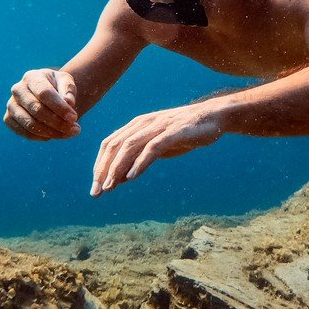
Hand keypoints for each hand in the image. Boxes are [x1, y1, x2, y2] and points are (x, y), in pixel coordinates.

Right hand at [4, 69, 79, 139]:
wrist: (45, 93)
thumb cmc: (57, 86)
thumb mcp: (66, 82)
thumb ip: (68, 90)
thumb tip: (68, 102)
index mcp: (32, 77)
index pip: (44, 93)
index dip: (59, 107)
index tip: (74, 117)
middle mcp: (18, 90)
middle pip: (36, 109)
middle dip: (57, 122)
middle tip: (75, 129)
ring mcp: (11, 104)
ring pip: (29, 123)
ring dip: (51, 132)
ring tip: (68, 133)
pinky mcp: (9, 118)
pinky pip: (23, 132)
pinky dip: (40, 137)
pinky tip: (54, 135)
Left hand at [92, 105, 222, 196]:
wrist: (213, 117)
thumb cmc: (183, 134)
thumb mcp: (158, 148)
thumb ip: (138, 159)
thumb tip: (118, 179)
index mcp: (137, 125)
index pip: (110, 144)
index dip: (100, 164)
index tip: (95, 186)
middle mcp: (144, 123)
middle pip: (115, 145)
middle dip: (103, 169)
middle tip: (97, 191)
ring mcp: (159, 126)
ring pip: (130, 146)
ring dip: (117, 168)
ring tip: (110, 186)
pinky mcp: (174, 132)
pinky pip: (153, 147)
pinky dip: (140, 162)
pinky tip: (132, 177)